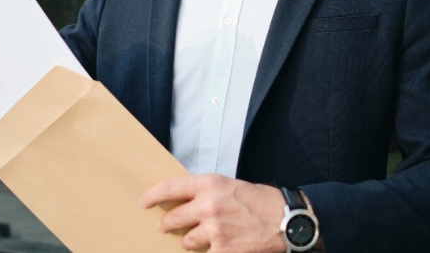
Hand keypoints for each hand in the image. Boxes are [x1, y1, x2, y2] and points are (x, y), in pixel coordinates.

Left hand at [141, 174, 285, 252]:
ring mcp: (214, 231)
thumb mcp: (229, 185)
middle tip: (164, 226)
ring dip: (189, 241)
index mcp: (209, 184)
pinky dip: (207, 252)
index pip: (170, 189)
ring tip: (199, 238)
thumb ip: (205, 192)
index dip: (153, 196)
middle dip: (166, 224)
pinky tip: (217, 247)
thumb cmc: (259, 200)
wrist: (284, 220)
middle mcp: (208, 206)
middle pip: (173, 219)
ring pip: (186, 241)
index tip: (144, 202)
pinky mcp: (222, 251)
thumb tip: (182, 202)